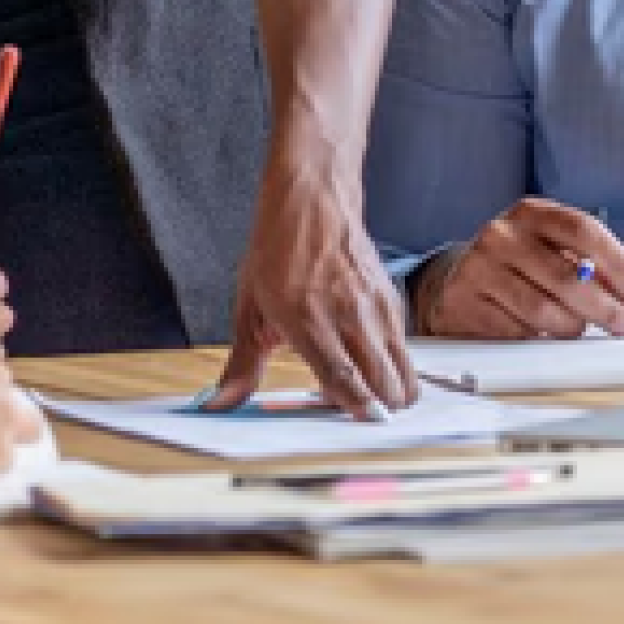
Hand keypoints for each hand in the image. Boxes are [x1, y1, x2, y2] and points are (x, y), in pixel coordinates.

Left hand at [206, 153, 415, 419]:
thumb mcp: (249, 307)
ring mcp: (376, 307)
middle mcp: (348, 316)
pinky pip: (403, 349)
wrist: (312, 200)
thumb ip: (242, 363)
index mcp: (307, 320)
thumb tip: (219, 403)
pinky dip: (392, 364)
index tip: (359, 422)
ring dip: (390, 390)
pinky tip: (365, 354)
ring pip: (404, 373)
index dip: (357, 409)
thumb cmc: (278, 251)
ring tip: (363, 384)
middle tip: (351, 404)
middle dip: (376, 408)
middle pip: (386, 385)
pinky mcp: (392, 300)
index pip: (344, 378)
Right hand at [418, 199, 623, 340]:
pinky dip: (537, 340)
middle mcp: (502, 233)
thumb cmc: (526, 266)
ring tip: (579, 330)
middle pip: (566, 276)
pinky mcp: (464, 300)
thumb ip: (614, 274)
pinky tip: (543, 336)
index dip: (615, 260)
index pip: (582, 228)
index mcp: (532, 213)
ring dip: (571, 327)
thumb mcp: (567, 257)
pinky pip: (514, 331)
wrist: (462, 280)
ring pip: (542, 310)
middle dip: (604, 307)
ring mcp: (479, 266)